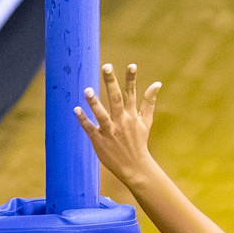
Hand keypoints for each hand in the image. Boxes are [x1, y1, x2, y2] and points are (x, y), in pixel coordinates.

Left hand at [74, 62, 160, 187]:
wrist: (135, 168)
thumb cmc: (139, 142)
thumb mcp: (146, 121)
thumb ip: (149, 102)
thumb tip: (157, 83)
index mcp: (132, 115)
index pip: (132, 93)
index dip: (131, 79)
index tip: (132, 64)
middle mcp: (122, 121)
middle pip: (116, 99)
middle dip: (111, 83)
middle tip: (106, 66)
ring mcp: (110, 131)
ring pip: (101, 114)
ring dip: (94, 102)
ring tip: (87, 90)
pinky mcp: (100, 141)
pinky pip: (90, 128)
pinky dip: (83, 119)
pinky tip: (76, 109)